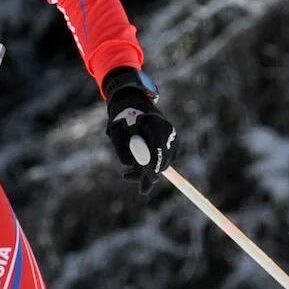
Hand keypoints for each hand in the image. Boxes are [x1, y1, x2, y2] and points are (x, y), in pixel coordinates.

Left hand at [103, 68, 175, 192]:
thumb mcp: (117, 131)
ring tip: (126, 175)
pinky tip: (136, 166)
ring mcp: (172, 137)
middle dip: (146, 174)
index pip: (158, 153)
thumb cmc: (123, 117)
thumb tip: (129, 165)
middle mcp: (168, 131)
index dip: (152, 171)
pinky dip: (151, 165)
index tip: (147, 185)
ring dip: (146, 171)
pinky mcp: (171, 142)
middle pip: (162, 161)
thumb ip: (122, 147)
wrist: (133, 103)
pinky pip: (163, 160)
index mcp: (156, 126)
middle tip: (126, 178)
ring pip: (162, 163)